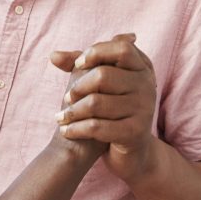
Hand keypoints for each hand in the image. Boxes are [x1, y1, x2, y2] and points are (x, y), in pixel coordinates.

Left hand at [51, 33, 156, 183]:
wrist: (132, 151)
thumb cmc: (112, 109)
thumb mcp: (100, 83)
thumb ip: (79, 65)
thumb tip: (53, 55)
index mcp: (142, 67)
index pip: (122, 48)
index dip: (97, 52)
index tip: (78, 65)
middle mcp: (147, 86)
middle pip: (103, 75)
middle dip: (78, 87)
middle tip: (67, 98)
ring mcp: (143, 109)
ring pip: (96, 103)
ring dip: (72, 111)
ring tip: (61, 118)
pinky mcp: (135, 132)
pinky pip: (97, 127)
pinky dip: (76, 129)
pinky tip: (66, 131)